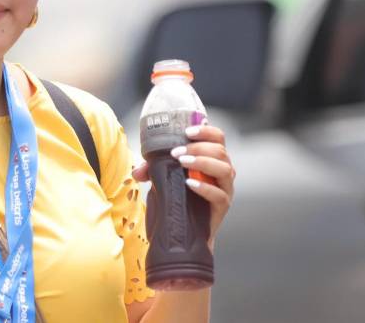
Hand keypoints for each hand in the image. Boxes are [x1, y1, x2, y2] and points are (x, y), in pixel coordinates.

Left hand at [131, 124, 235, 246]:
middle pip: (221, 151)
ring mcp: (225, 189)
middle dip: (198, 148)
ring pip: (225, 169)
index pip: (218, 138)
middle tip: (176, 152)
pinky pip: (220, 195)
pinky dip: (205, 187)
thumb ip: (152, 171)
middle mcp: (222, 172)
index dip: (206, 130)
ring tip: (182, 163)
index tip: (187, 130)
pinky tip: (189, 183)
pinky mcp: (222, 207)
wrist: (184, 233)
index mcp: (212, 159)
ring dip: (203, 162)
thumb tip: (139, 169)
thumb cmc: (178, 200)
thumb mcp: (164, 180)